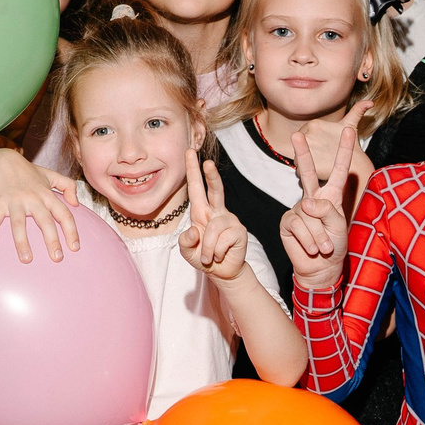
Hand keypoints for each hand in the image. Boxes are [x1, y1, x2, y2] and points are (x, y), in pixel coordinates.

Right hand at [0, 150, 80, 261]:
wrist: (3, 161)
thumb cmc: (29, 172)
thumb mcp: (51, 175)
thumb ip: (68, 186)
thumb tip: (76, 203)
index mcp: (47, 195)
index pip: (64, 214)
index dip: (71, 231)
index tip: (74, 248)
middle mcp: (33, 199)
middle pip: (44, 221)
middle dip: (52, 240)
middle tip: (57, 258)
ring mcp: (15, 201)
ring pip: (19, 223)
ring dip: (22, 242)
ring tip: (27, 259)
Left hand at [176, 157, 248, 282]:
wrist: (222, 272)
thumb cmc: (204, 258)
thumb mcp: (187, 251)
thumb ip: (185, 242)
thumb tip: (194, 231)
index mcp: (202, 212)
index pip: (197, 188)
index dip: (193, 170)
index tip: (189, 152)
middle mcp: (217, 212)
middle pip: (216, 190)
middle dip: (211, 176)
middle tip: (207, 163)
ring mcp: (229, 221)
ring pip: (213, 229)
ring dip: (207, 247)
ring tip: (208, 257)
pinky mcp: (239, 232)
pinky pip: (223, 240)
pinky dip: (216, 252)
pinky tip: (219, 255)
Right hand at [280, 116, 359, 291]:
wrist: (320, 268)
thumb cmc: (334, 246)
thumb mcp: (338, 226)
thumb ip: (327, 211)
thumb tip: (307, 203)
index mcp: (331, 196)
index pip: (339, 171)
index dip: (344, 151)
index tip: (350, 130)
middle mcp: (313, 198)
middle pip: (308, 172)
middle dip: (303, 153)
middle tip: (298, 134)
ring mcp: (299, 209)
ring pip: (309, 214)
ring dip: (319, 236)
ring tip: (322, 246)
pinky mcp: (288, 222)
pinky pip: (299, 226)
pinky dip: (308, 240)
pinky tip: (311, 248)